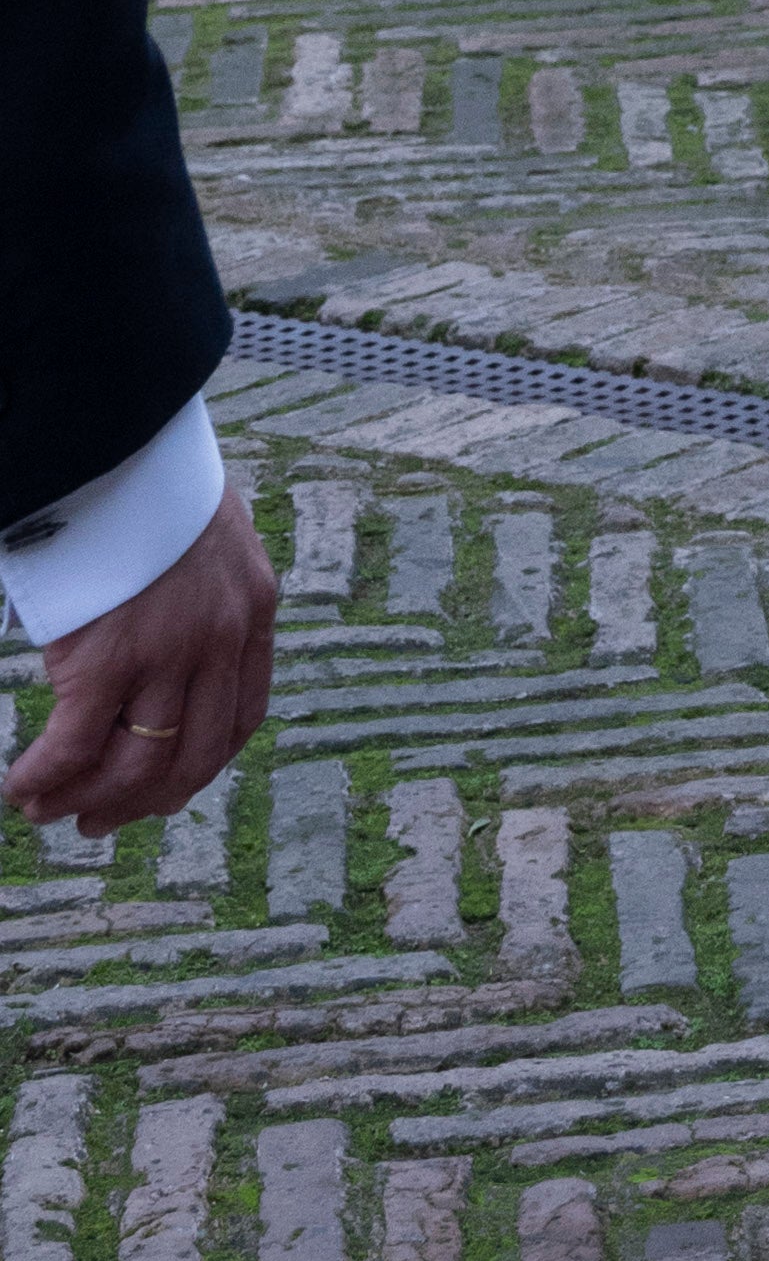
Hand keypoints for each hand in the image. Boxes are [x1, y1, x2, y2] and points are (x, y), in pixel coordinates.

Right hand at [5, 492, 275, 837]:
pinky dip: (44, 777)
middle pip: (189, 759)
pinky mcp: (105, 658)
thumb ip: (203, 599)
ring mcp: (165, 653)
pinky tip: (21, 786)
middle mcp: (220, 641)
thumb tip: (167, 658)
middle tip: (98, 822)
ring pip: (132, 766)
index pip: (241, 718)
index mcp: (253, 611)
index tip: (165, 790)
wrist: (122, 438)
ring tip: (49, 808)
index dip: (200, 766)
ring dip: (86, 800)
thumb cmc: (149, 484)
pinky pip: (74, 746)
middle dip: (141, 804)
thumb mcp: (207, 542)